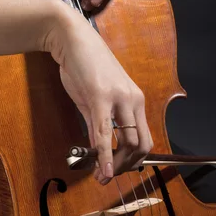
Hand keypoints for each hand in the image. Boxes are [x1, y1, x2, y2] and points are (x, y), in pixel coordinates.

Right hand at [46, 5, 152, 184]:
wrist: (71, 38)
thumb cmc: (83, 66)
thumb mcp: (94, 100)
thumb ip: (97, 126)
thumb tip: (98, 150)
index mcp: (135, 101)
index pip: (144, 139)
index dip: (133, 161)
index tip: (116, 171)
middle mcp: (133, 100)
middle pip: (141, 145)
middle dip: (126, 166)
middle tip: (108, 177)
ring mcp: (119, 99)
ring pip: (129, 142)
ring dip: (116, 165)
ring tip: (102, 177)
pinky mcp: (100, 97)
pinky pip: (106, 133)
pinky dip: (105, 156)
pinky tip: (103, 170)